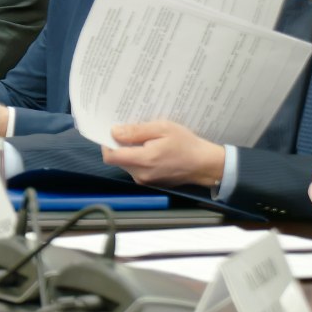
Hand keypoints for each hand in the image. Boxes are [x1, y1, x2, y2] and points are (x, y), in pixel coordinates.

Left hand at [101, 120, 223, 187]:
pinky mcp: (150, 182)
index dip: (107, 143)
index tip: (114, 132)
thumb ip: (136, 131)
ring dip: (130, 152)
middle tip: (133, 132)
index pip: (110, 156)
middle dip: (120, 146)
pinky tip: (152, 149)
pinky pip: (136, 169)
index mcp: (143, 160)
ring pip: (126, 164)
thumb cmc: (187, 144)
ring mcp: (145, 180)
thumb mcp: (163, 129)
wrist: (204, 164)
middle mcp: (140, 174)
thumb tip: (114, 132)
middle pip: (117, 160)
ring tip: (146, 140)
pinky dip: (139, 159)